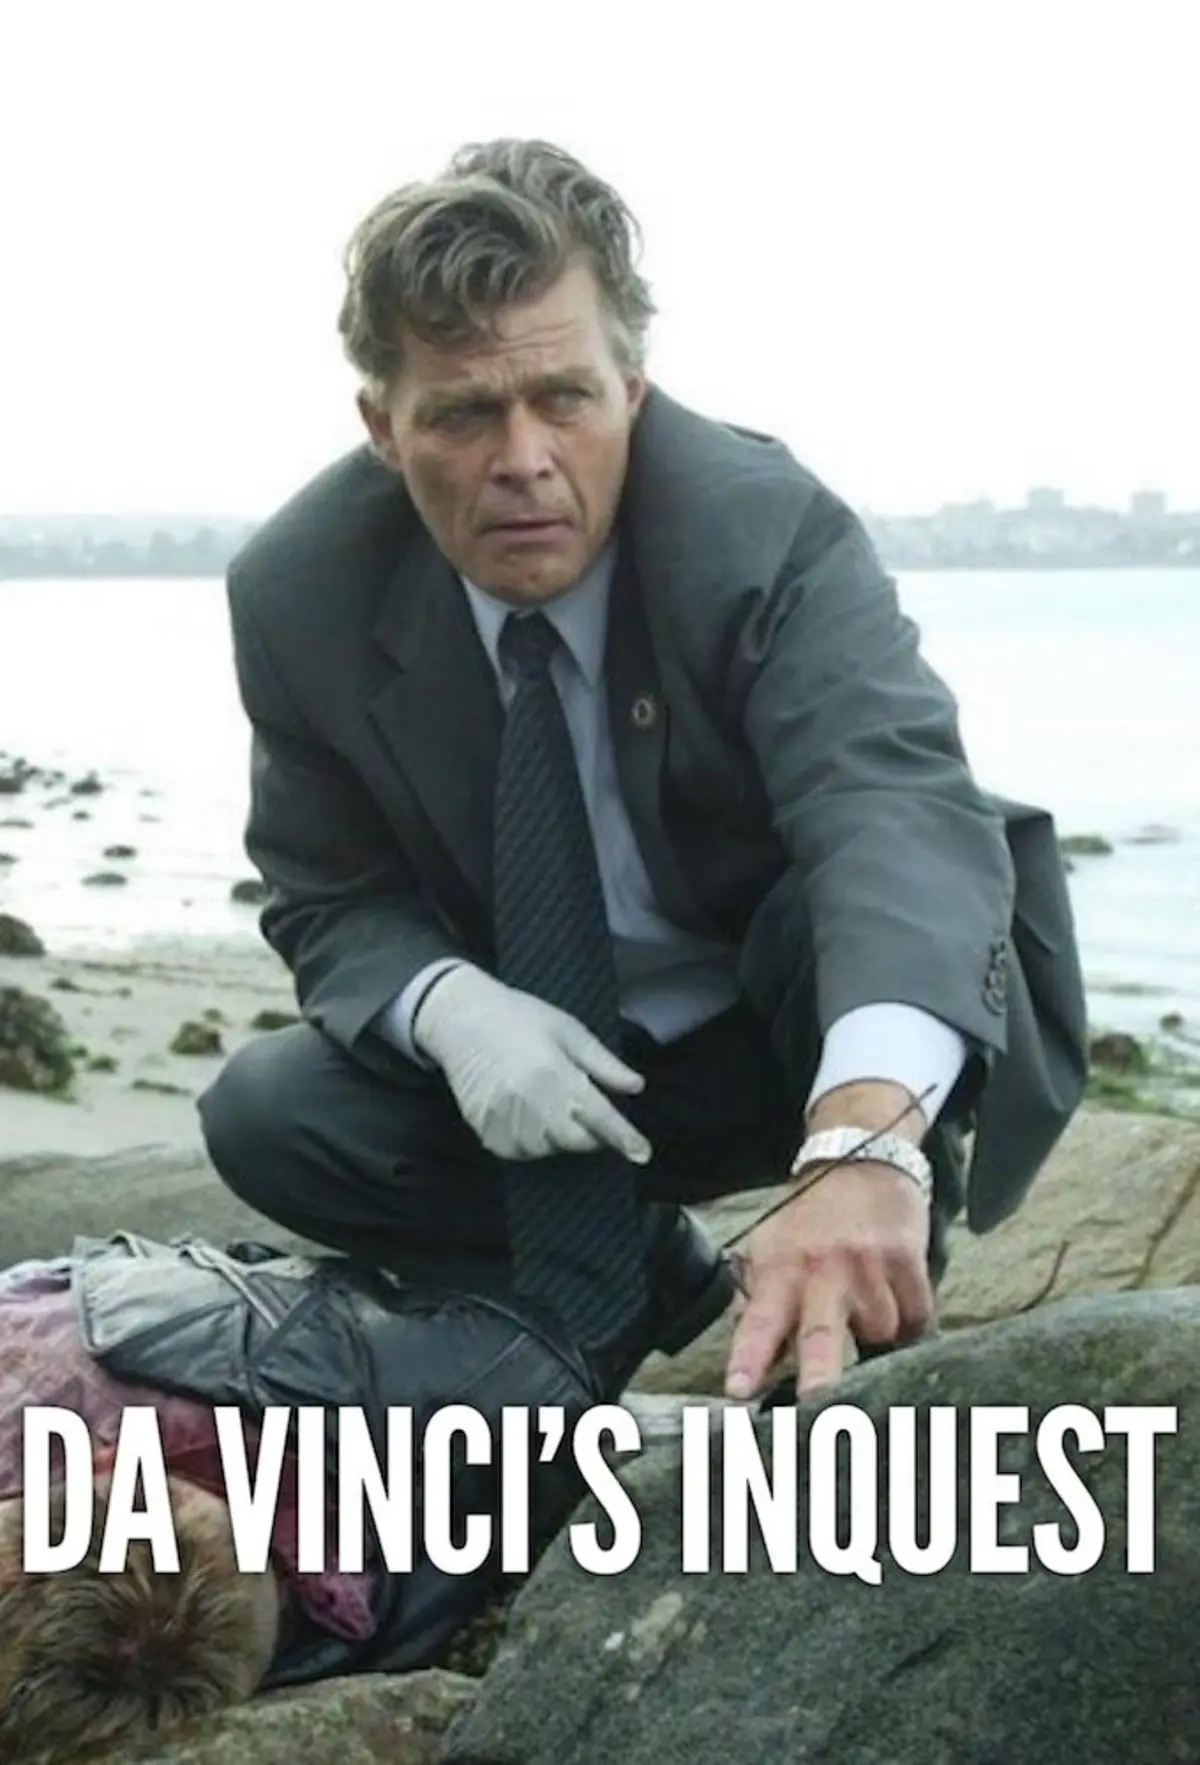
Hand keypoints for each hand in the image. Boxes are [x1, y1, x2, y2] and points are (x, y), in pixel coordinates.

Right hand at [412, 964, 651, 1164]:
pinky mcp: (485, 1131)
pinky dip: (531, 1143)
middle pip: (575, 1140)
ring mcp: (503, 1119)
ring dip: (559, 1137)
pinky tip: (528, 1117)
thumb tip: (636, 1086)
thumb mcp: (569, 1030)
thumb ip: (602, 1063)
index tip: (642, 1153)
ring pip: (547, 1149)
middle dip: (590, 1134)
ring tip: (550, 1105)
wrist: (461, 1020)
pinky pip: (518, 1152)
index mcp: (554, 1073)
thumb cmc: (521, 1017)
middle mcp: (529, 1101)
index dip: (623, 1137)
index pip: (598, 1116)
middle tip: (585, 1110)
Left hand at [724, 1162, 933, 1399]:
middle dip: (819, 1376)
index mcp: (780, 1270)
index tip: (737, 1391)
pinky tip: (896, 1299)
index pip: (759, 1322)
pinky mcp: (908, 1260)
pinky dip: (910, 1322)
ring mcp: (867, 1266)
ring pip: (881, 1334)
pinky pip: (916, 1318)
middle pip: (821, 1334)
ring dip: (878, 1338)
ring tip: (866, 1310)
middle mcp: (822, 1270)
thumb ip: (761, 1306)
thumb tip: (751, 1370)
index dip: (748, 1358)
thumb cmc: (811, 1220)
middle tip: (815, 1407)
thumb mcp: (770, 1250)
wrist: (861, 1160)